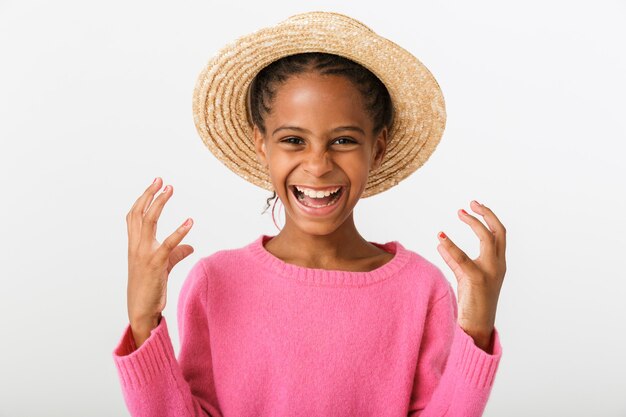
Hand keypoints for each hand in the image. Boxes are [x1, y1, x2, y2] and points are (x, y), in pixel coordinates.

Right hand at [126, 177, 193, 346]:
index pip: (134, 216)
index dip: (143, 199)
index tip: (155, 184)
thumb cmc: (150, 288)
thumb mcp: (164, 266)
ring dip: (159, 204)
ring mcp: (144, 254)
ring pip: (149, 222)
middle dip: (149, 194)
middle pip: (139, 214)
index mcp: (135, 245)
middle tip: (162, 180)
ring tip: (170, 190)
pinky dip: (179, 231)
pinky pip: (168, 244)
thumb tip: (190, 246)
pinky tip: (190, 222)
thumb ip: (176, 253)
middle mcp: (136, 246)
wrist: (141, 310)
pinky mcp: (156, 265)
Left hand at [436, 200, 506, 351]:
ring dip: (474, 223)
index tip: (473, 207)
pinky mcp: (477, 280)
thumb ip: (454, 259)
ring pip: (488, 239)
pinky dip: (451, 246)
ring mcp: (490, 272)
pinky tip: (440, 237)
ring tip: (460, 212)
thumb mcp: (463, 276)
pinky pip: (464, 259)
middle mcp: (498, 266)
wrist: (477, 327)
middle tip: (471, 203)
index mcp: (497, 264)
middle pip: (499, 232)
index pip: (498, 235)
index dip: (488, 218)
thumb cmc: (471, 302)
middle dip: (487, 214)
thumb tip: (440, 243)